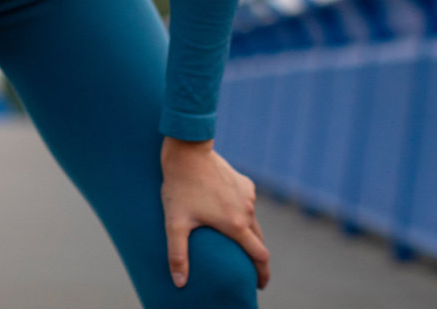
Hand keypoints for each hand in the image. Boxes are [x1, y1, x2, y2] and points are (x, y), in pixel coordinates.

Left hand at [158, 137, 269, 290]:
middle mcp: (247, 211)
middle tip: (248, 269)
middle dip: (255, 256)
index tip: (259, 284)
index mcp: (235, 225)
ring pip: (252, 221)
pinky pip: (246, 203)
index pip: (259, 256)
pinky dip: (241, 212)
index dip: (262, 273)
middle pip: (258, 240)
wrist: (188, 151)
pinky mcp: (245, 183)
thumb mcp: (175, 223)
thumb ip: (177, 254)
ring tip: (235, 240)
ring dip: (247, 232)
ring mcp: (248, 195)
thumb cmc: (180, 187)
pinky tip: (227, 212)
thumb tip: (179, 283)